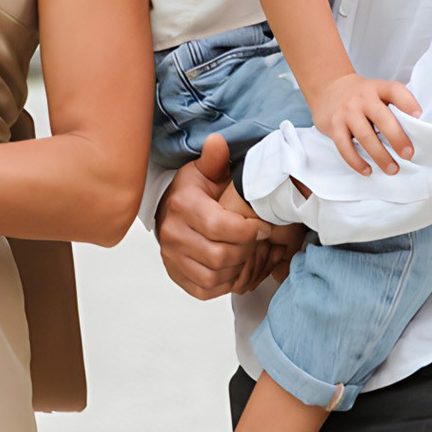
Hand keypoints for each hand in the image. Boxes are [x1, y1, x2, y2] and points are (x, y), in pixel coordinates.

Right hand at [155, 137, 303, 302]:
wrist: (169, 209)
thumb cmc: (193, 191)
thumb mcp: (204, 171)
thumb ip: (215, 159)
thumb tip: (217, 142)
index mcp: (182, 206)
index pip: (220, 226)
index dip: (248, 231)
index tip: (262, 227)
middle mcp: (173, 234)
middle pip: (219, 255)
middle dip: (246, 250)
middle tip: (257, 242)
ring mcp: (172, 257)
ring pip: (214, 276)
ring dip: (237, 268)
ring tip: (246, 254)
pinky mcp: (176, 275)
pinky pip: (205, 289)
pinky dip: (224, 283)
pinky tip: (232, 267)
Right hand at [300, 69, 419, 176]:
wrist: (328, 87)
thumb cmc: (360, 95)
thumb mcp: (376, 91)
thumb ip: (392, 105)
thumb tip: (414, 132)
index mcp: (378, 88)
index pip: (395, 91)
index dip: (408, 103)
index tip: (419, 116)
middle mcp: (362, 99)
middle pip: (382, 118)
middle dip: (397, 138)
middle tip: (408, 154)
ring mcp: (347, 112)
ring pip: (365, 136)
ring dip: (380, 156)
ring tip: (393, 169)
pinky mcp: (333, 126)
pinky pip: (345, 147)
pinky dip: (357, 161)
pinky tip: (368, 170)